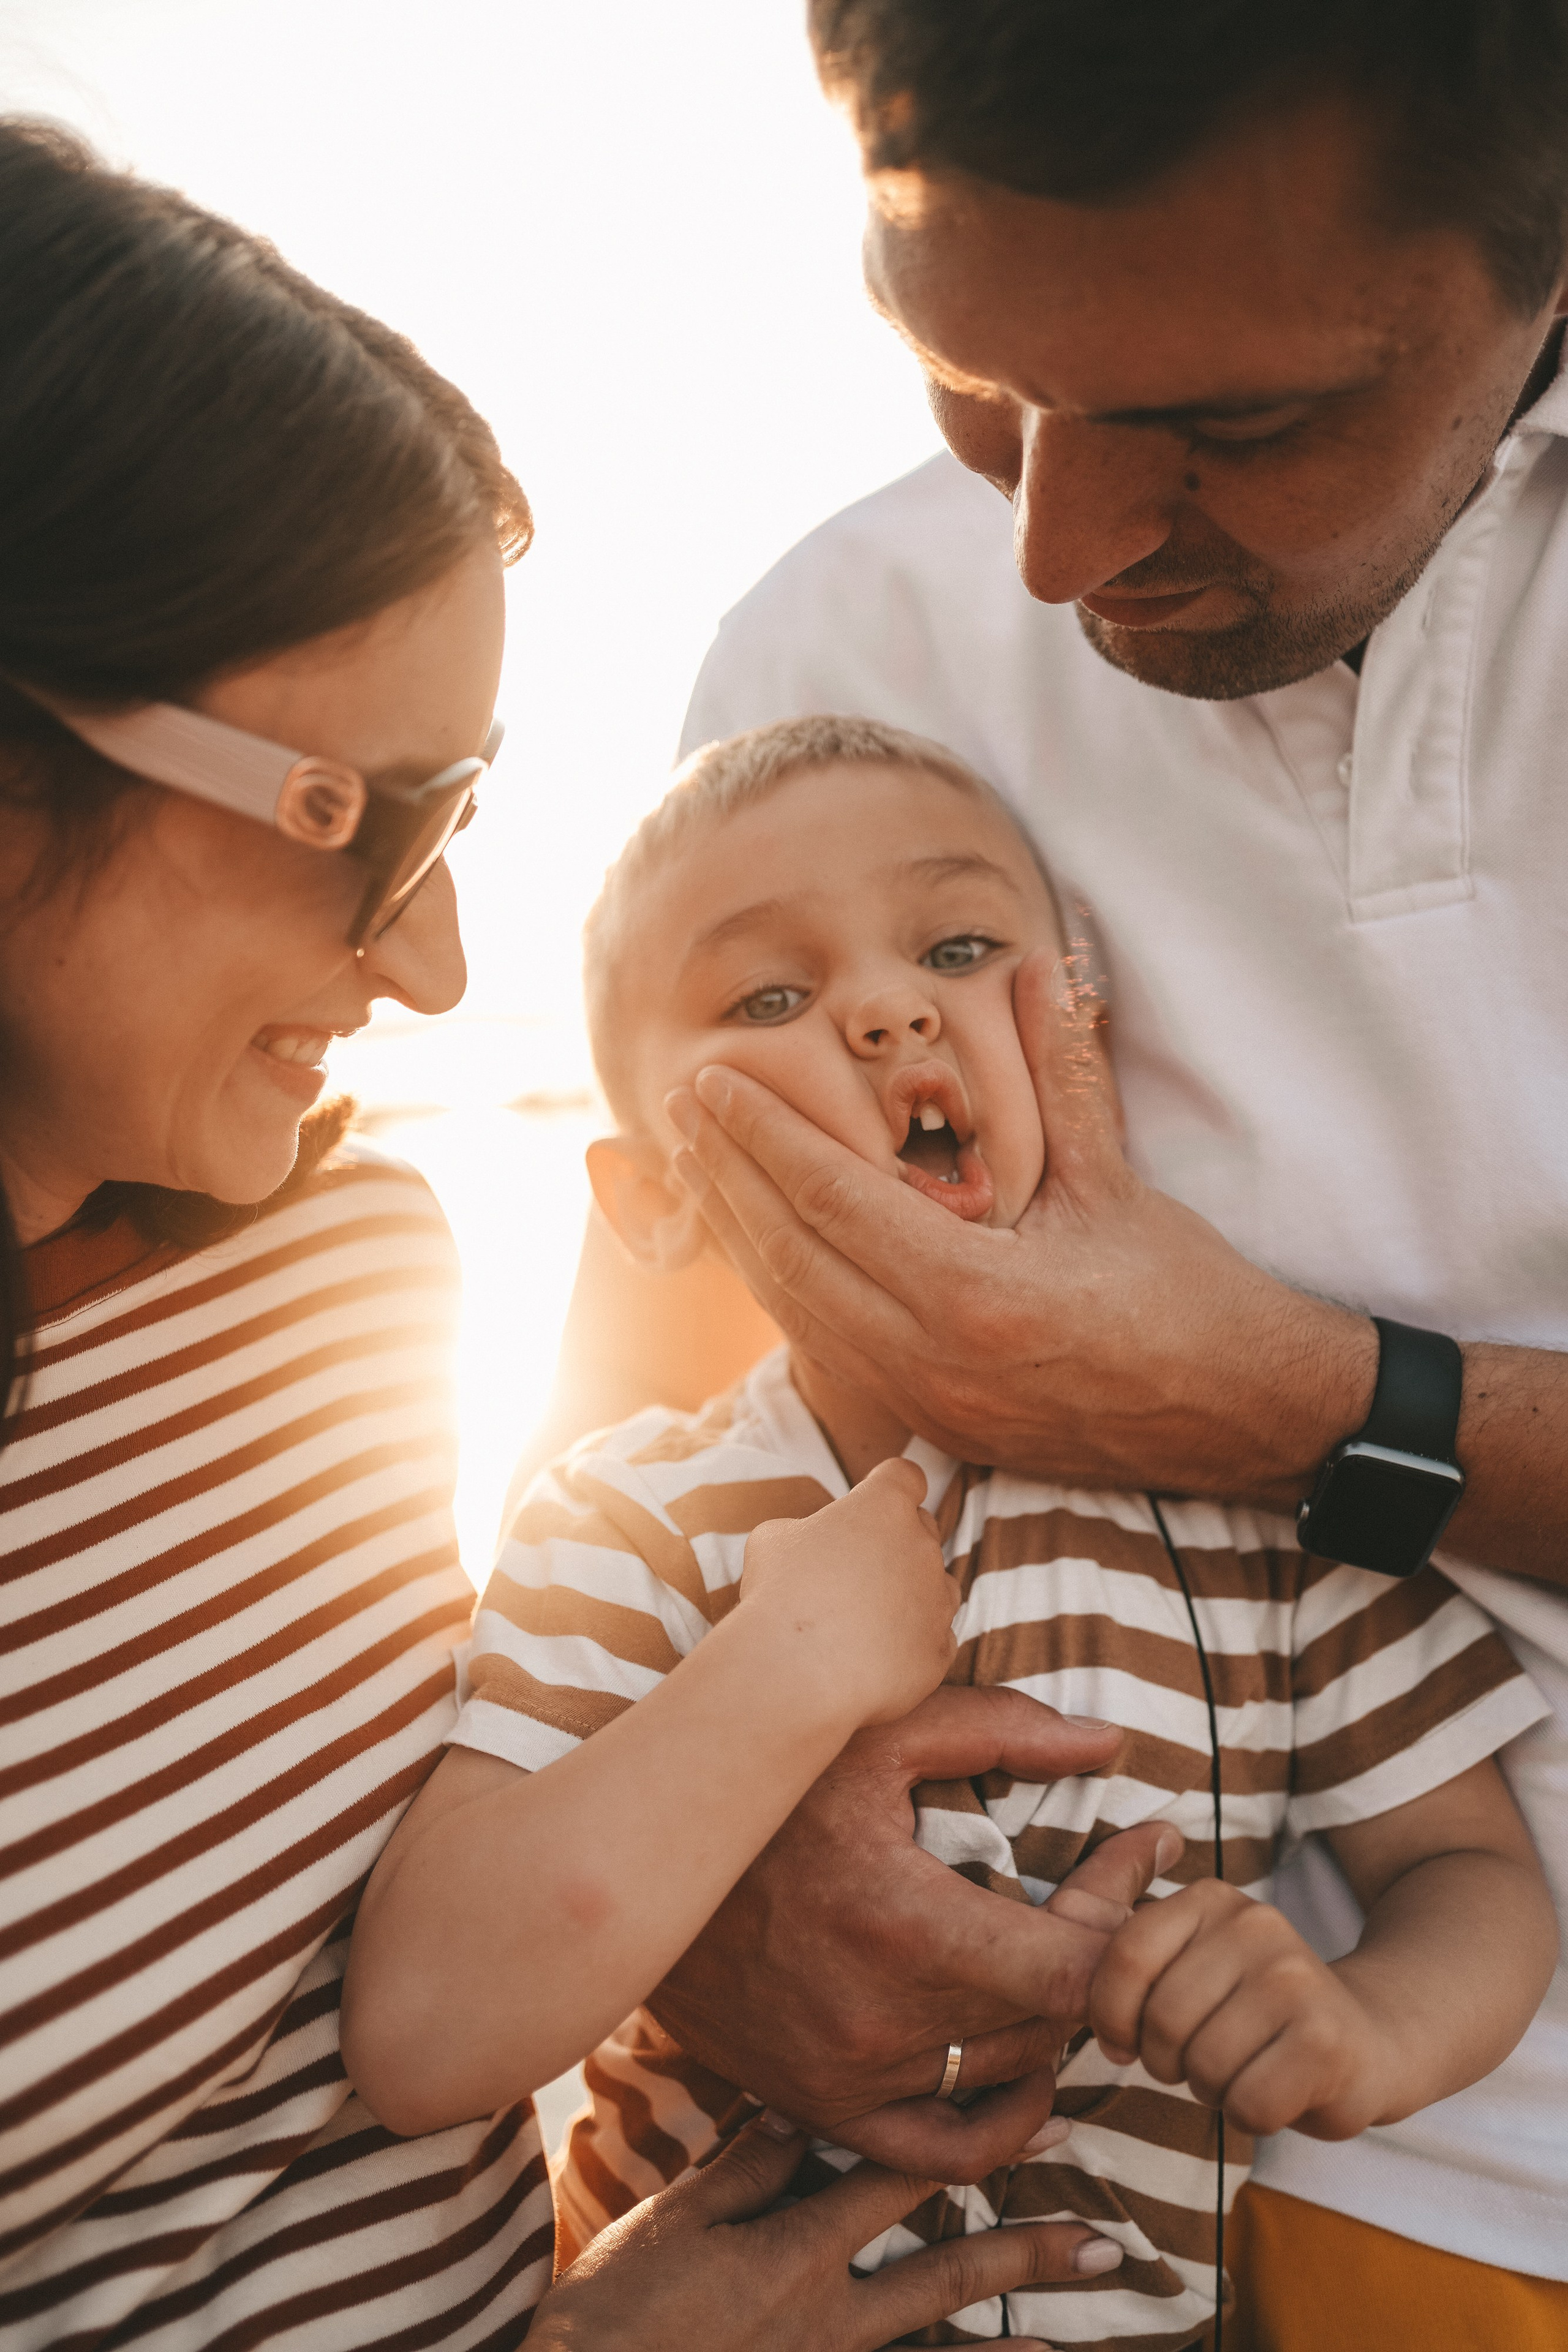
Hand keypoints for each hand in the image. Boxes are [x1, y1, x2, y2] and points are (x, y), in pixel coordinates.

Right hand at [527, 2110, 1123, 2350]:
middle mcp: (828, 2321)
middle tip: (1102, 2237)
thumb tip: (805, 2105)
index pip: (900, 2181)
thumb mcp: (670, 2225)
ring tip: (1078, 2331)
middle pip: (946, 2278)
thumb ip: (743, 2169)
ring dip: (1016, 2346)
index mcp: (792, 2254)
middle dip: (1025, 2253)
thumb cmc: (611, 2317)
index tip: (1041, 2114)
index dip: (973, 2143)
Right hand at [648, 1683, 1179, 2180]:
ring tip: (1068, 1955)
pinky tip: (1030, 2076)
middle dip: (1100, 1943)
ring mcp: (851, 2076)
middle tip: (1113, 1881)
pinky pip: (942, 2151)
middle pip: (1052, 2015)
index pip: (1076, 1964)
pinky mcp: (821, 2104)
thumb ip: (999, 1729)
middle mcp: (885, 2022)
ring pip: (1009, 2074)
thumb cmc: (764, 1785)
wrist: (635, 1868)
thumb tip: (1108, 1746)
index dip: (1130, 1910)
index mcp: (908, 1928)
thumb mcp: (875, 1732)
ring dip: (1054, 2020)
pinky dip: (1000, 2123)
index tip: (1150, 1850)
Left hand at [666, 939, 1375, 1504]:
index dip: (762, 1135)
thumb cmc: (1191, 1299)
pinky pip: (830, 1350)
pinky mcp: (936, 1424)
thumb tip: (1041, 966)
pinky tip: (761, 1246)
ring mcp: (928, 1402)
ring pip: (797, 1313)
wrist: (1244, 1421)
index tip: (710, 1080)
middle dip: (727, 1178)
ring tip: (699, 1167)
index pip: (833, 1199)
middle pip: (791, 1258)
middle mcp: (932, 1359)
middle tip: (677, 1108)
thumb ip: (1064, 1073)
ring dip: (741, 1237)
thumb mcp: (1119, 1183)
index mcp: (973, 1295)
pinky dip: (785, 1291)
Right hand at [739, 1458, 959, 1726]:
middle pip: (923, 1530)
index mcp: (884, 1506)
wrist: (794, 1671)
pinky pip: (935, 1638)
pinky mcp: (940, 1650)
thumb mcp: (773, 1539)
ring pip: (937, 1585)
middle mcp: (922, 1545)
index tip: (874, 1502)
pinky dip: (911, 1643)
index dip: (891, 1486)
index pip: (905, 1477)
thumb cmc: (778, 1594)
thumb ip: (808, 1529)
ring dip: (911, 1593)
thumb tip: (814, 1543)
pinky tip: (875, 1655)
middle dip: (894, 1543)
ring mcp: (938, 1600)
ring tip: (866, 1618)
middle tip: (853, 1570)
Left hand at [1089, 1879, 1390, 2137]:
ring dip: (1213, 2090)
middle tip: (1202, 2059)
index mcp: (1211, 1900)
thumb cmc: (1253, 2011)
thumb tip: (1097, 1969)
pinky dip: (1252, 2115)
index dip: (1112, 2015)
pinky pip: (1248, 2105)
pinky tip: (1278, 2090)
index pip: (1125, 1957)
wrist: (1370, 2039)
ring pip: (1203, 2068)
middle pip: (1162, 2022)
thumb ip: (1125, 1940)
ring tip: (1244, 2068)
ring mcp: (1297, 1979)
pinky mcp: (1328, 2042)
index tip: (1126, 2038)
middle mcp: (1256, 1925)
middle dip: (1168, 2061)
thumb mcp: (1190, 1956)